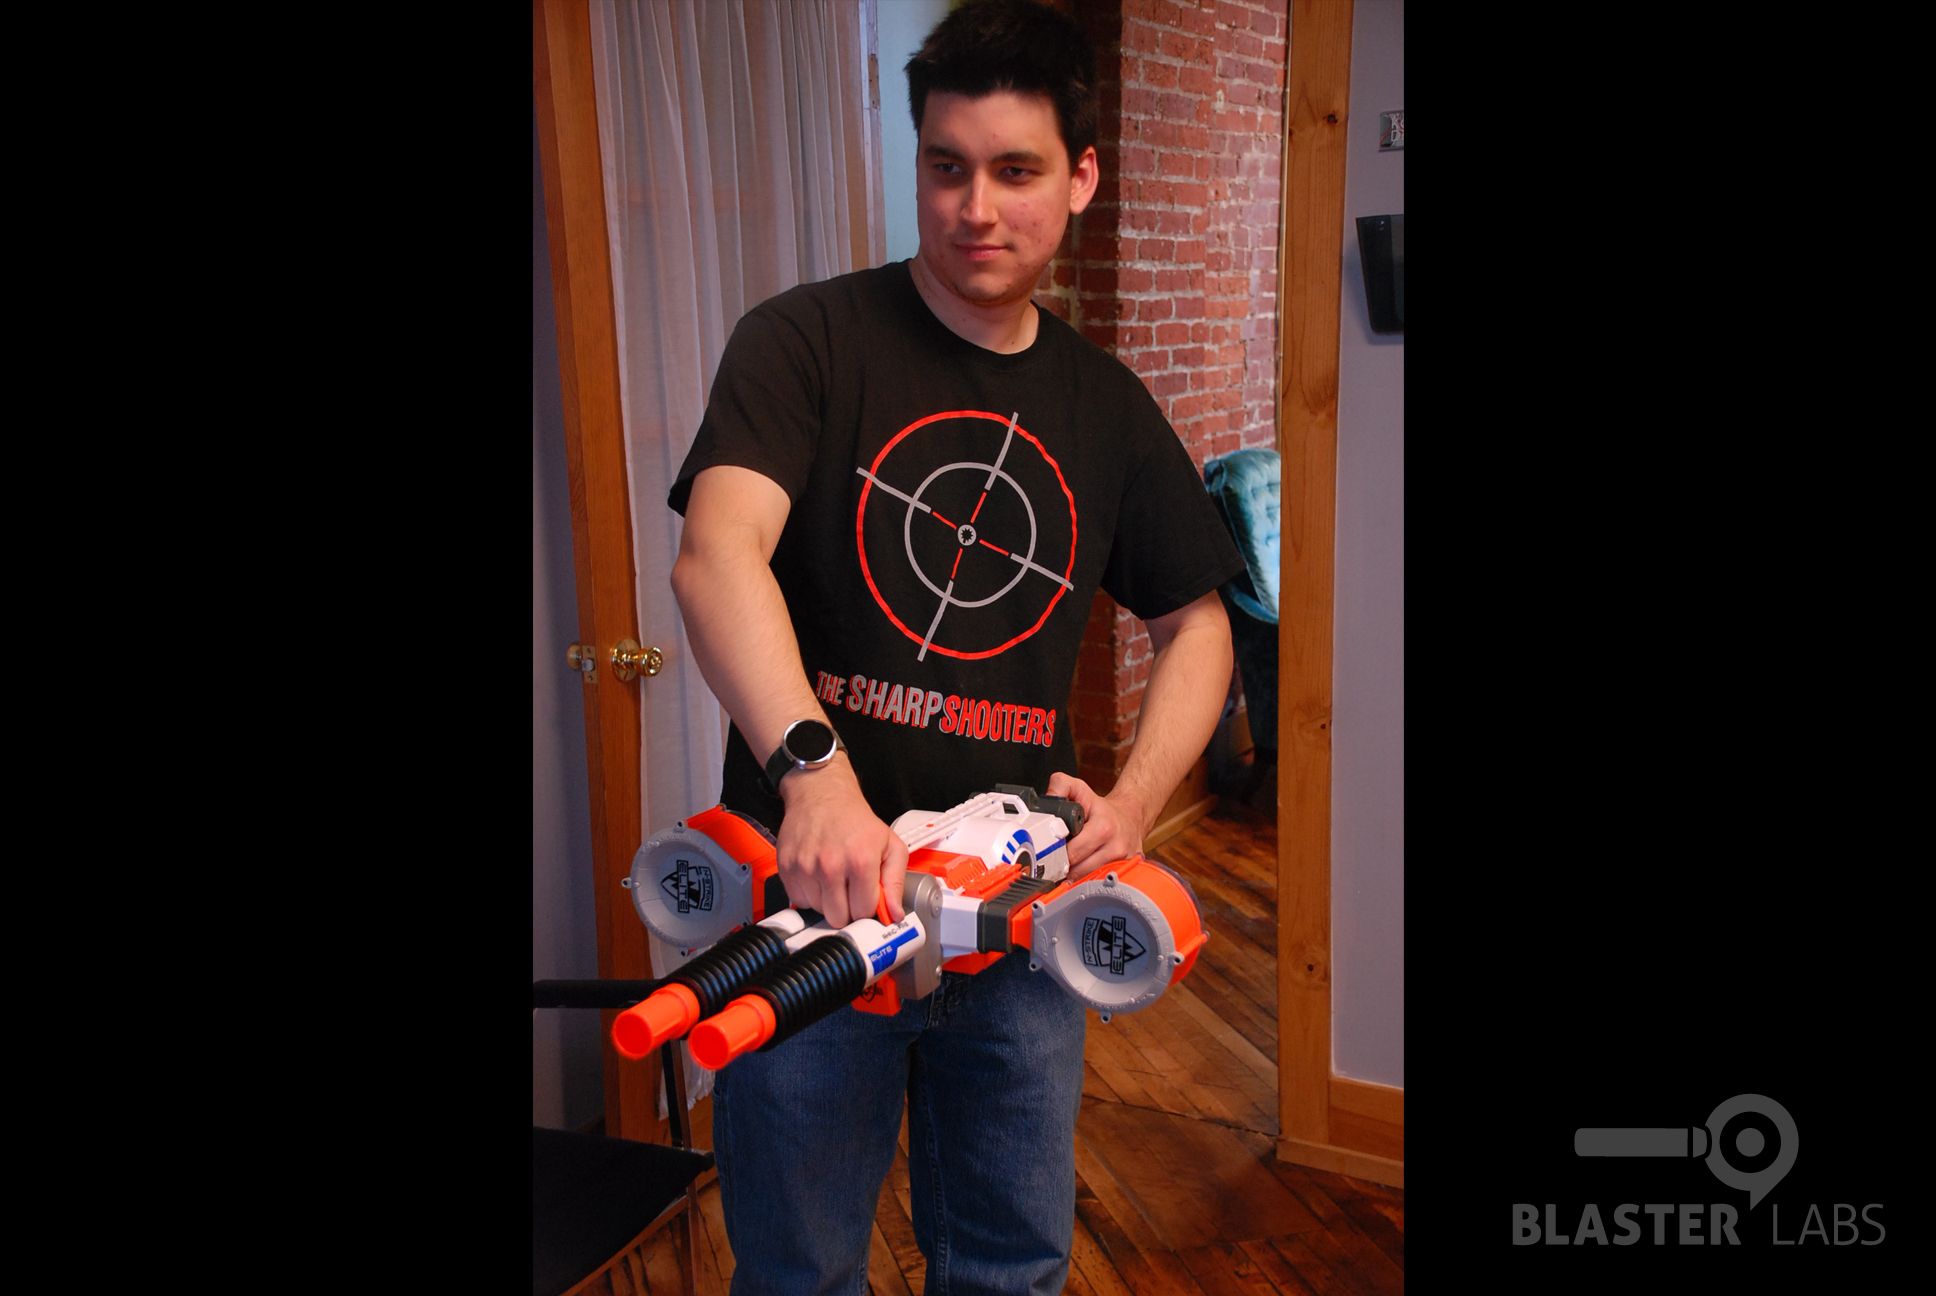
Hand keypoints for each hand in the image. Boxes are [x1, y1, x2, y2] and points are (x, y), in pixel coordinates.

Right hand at [776, 755, 906, 926]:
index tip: (866, 898)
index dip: (867, 907)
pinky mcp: (787, 868)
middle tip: (850, 890)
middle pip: (838, 918)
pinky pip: (799, 901)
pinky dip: (809, 894)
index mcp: (860, 860)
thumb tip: (894, 913)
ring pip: (818, 911)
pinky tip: (817, 875)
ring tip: (834, 877)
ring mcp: (805, 868)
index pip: (863, 912)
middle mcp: (831, 866)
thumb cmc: (855, 819)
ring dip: (827, 900)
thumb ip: (896, 882)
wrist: (822, 794)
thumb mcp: (890, 845)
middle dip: (847, 909)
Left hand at [1045, 773, 1148, 880]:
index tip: (1050, 852)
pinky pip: (1098, 884)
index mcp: (1104, 828)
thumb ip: (1061, 785)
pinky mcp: (1125, 873)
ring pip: (1086, 880)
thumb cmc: (1102, 809)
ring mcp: (1122, 863)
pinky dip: (1087, 881)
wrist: (1131, 818)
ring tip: (1071, 863)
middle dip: (1064, 866)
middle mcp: (1116, 848)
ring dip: (1075, 875)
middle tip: (1057, 858)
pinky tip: (1083, 871)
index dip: (1057, 853)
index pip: (1071, 853)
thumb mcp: (1081, 790)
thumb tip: (1048, 796)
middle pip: (1077, 870)